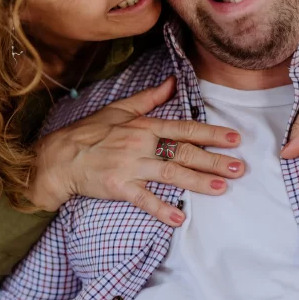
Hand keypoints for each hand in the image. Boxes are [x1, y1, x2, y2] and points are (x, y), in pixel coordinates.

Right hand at [28, 77, 243, 225]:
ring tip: (222, 188)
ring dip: (198, 182)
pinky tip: (180, 217)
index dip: (211, 133)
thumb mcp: (120, 109)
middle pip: (184, 152)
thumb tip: (172, 82)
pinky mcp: (118, 186)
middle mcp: (141, 143)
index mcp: (144, 125)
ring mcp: (130, 166)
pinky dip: (162, 209)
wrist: (59, 157)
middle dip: (214, 160)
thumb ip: (150, 98)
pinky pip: (144, 199)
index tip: (234, 138)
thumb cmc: (89, 133)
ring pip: (171, 174)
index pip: (184, 128)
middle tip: (239, 168)